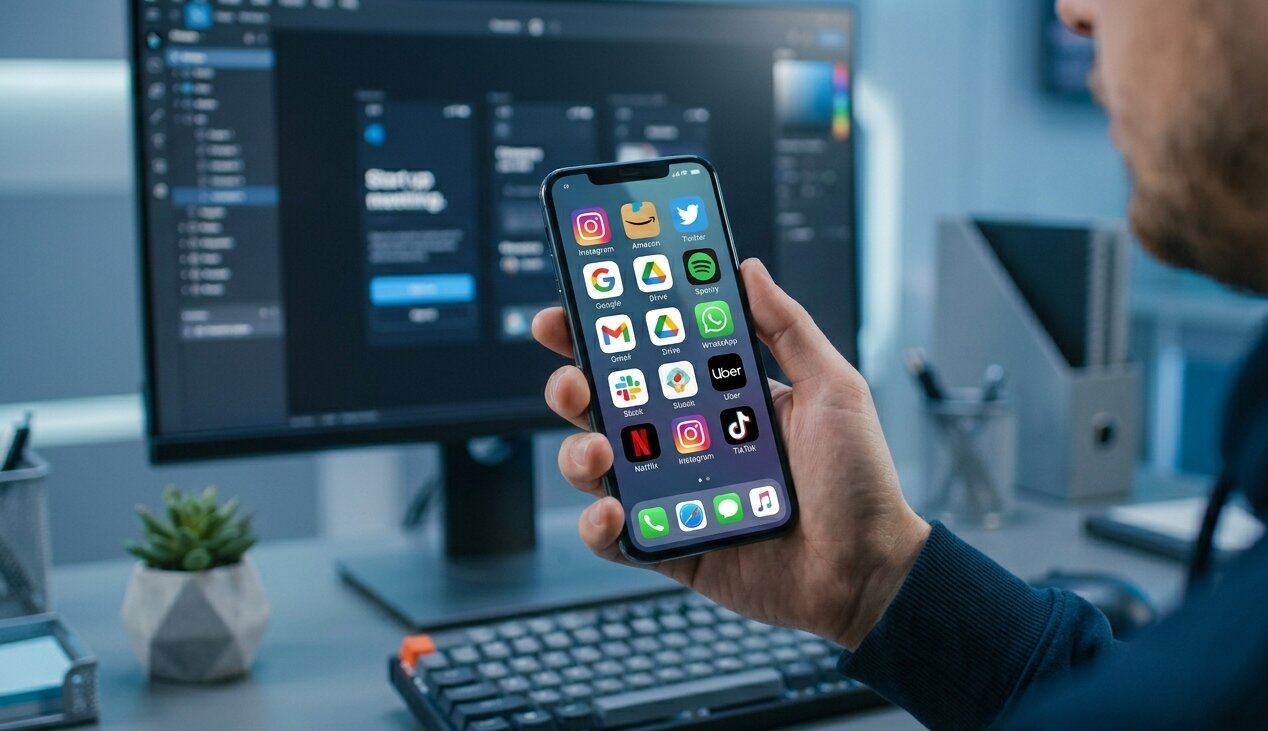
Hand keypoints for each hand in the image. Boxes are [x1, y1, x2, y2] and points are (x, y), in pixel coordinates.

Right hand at [532, 258, 929, 649]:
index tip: (570, 311)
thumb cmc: (860, 481)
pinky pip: (616, 538)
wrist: (869, 571)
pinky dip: (599, 526)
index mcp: (719, 400)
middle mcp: (687, 442)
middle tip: (573, 381)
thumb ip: (788, 328)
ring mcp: (674, 495)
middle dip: (572, 387)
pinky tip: (610, 512)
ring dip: (579, 454)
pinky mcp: (672, 546)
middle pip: (606, 407)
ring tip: (597, 451)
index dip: (603, 333)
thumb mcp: (833, 389)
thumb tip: (749, 270)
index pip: (648, 357)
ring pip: (599, 467)